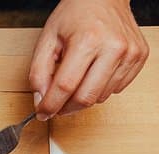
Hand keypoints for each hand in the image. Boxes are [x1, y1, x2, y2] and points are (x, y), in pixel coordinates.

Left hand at [29, 0, 147, 118]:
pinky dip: (100, 88)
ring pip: (101, 97)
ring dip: (83, 97)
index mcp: (88, 40)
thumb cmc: (75, 15)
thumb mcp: (47, 40)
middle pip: (86, 97)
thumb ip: (39, 72)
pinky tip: (93, 73)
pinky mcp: (140, 57)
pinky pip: (116, 89)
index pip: (65, 87)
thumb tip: (41, 101)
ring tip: (76, 80)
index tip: (42, 112)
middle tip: (55, 105)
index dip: (50, 105)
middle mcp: (113, 47)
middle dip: (66, 108)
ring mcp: (130, 53)